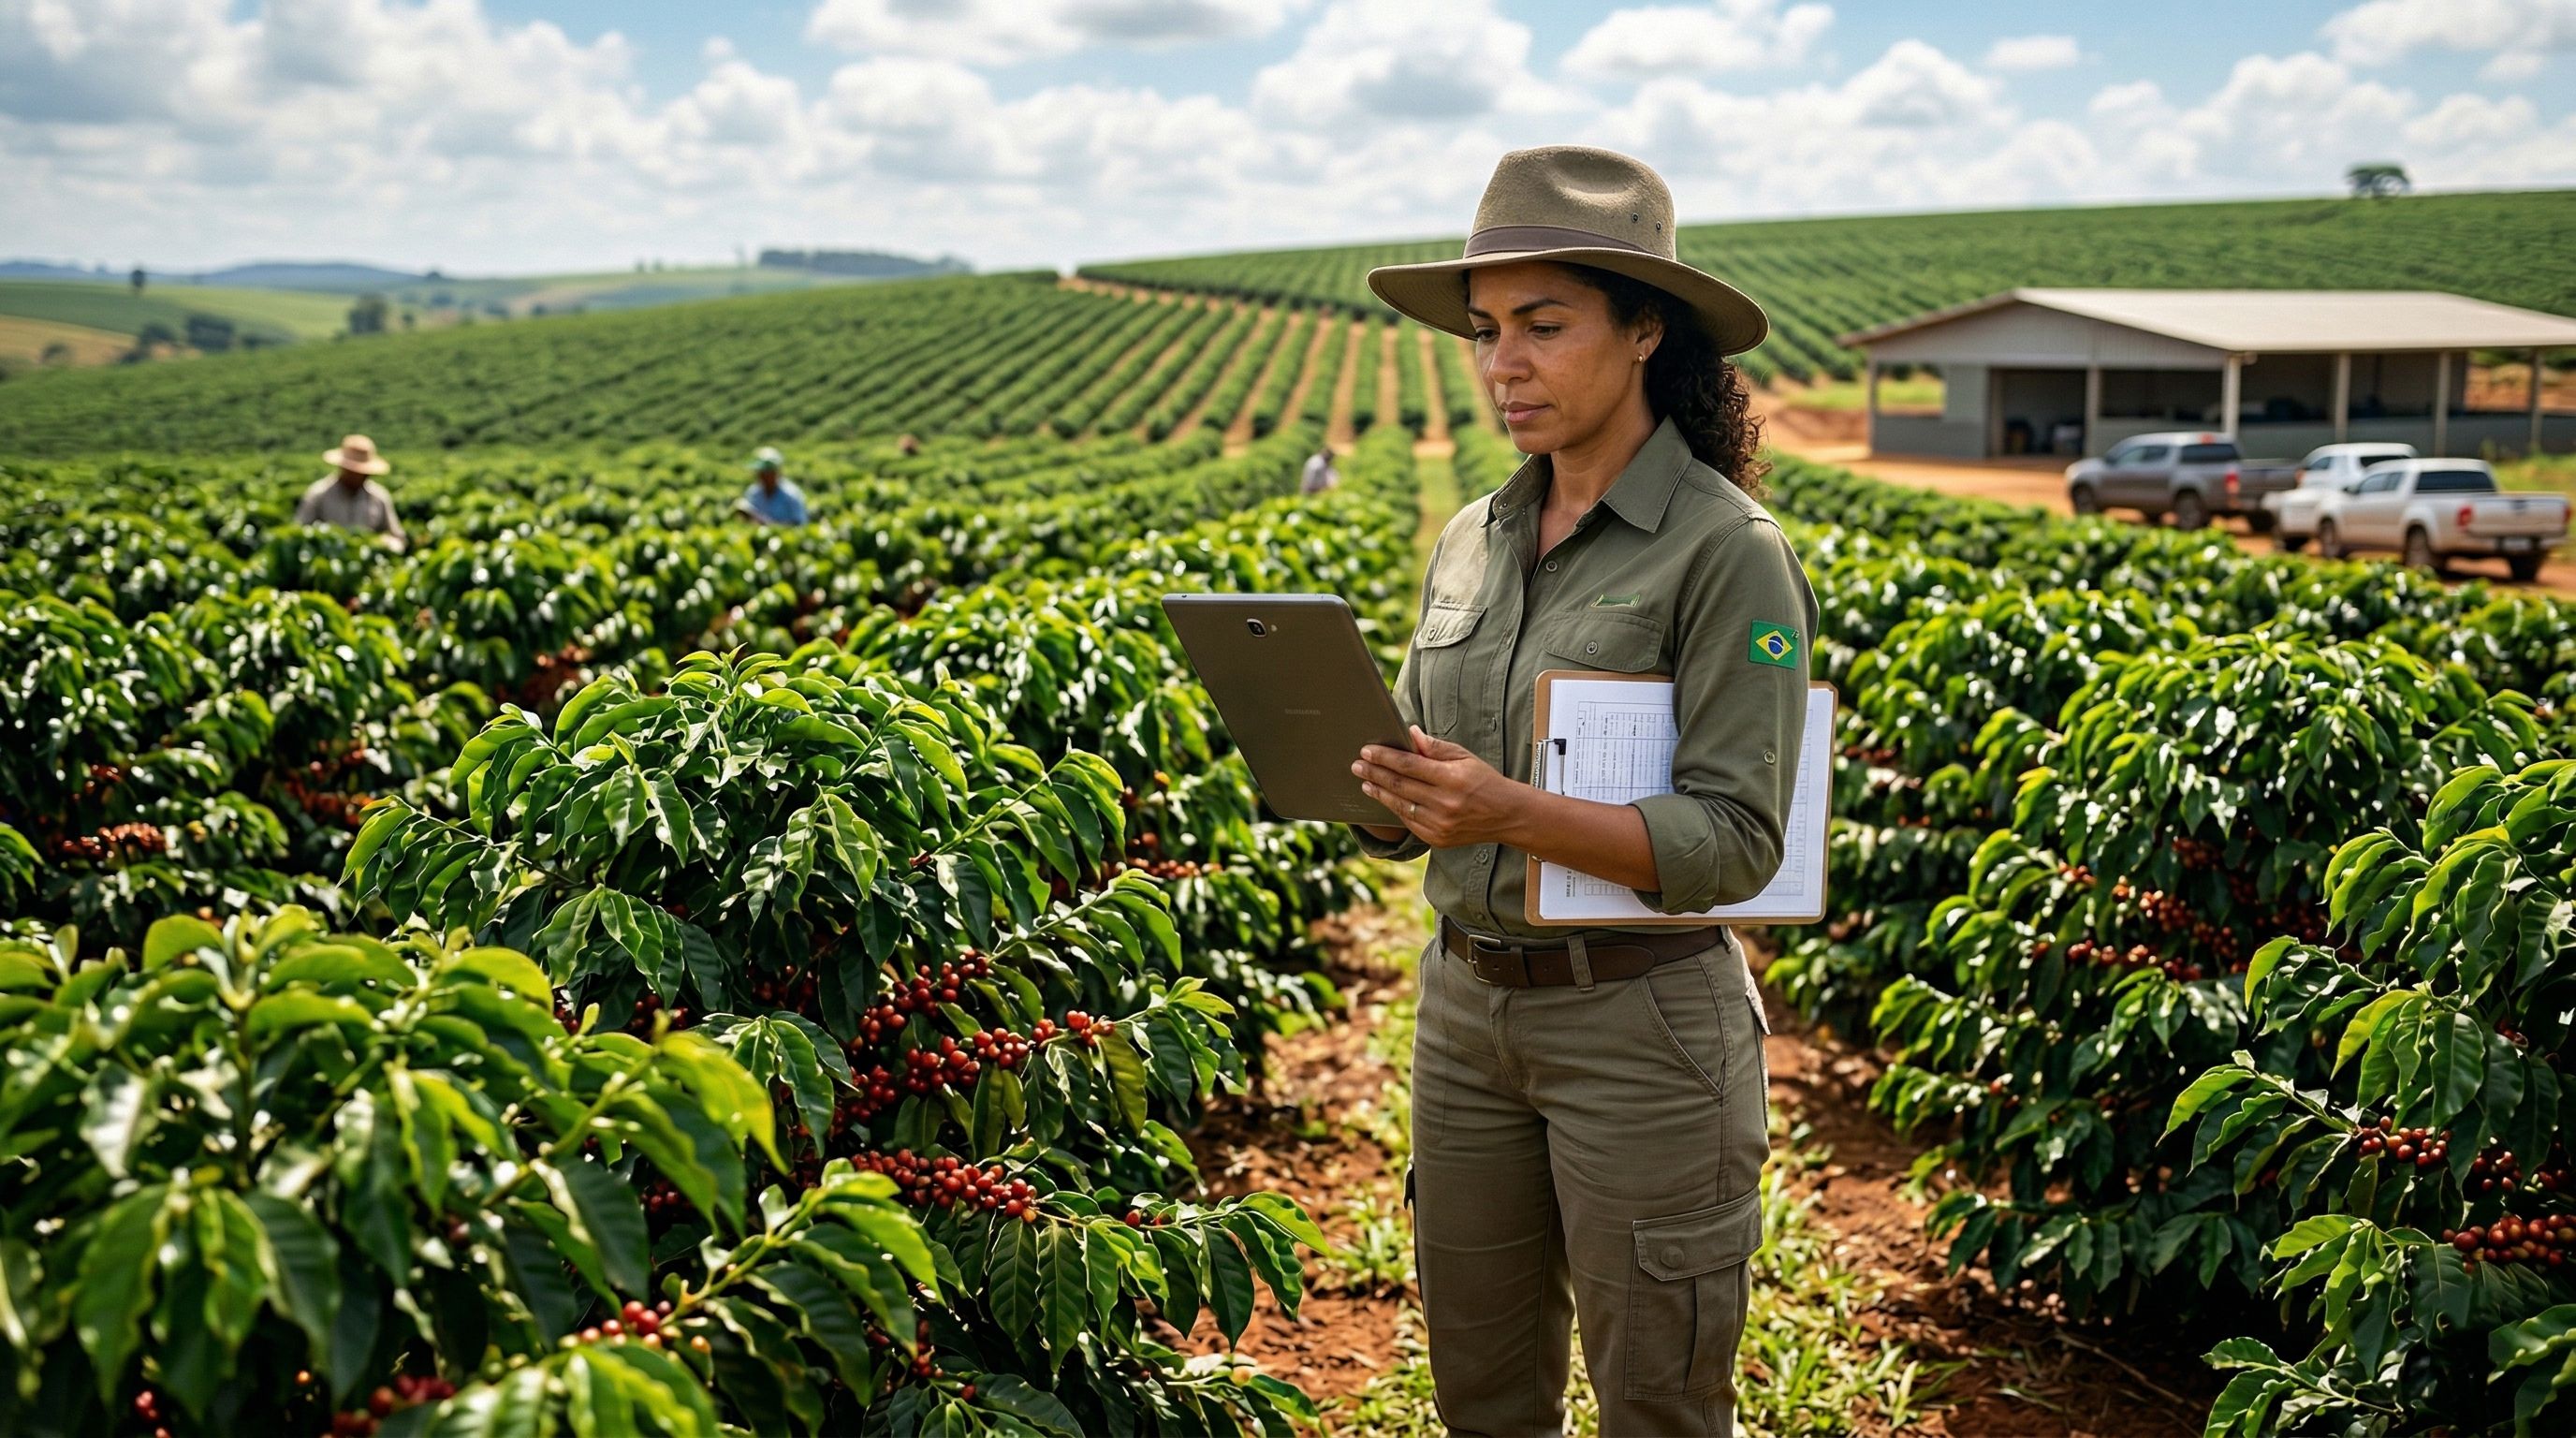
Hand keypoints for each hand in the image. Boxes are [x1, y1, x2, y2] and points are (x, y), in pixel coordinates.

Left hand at [1353, 727, 1524, 848]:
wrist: (1506, 815)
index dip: (1385, 757)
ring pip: (1400, 806)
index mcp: (1452, 779)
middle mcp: (1445, 804)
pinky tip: (1385, 798)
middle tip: (1357, 765)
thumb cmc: (1484, 781)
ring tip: (1365, 782)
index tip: (1367, 751)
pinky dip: (1394, 809)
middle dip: (1375, 773)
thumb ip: (1435, 747)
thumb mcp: (1464, 757)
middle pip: (1400, 785)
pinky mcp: (1437, 839)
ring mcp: (1440, 824)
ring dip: (1379, 792)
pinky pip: (1408, 822)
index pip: (1409, 765)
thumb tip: (1409, 734)